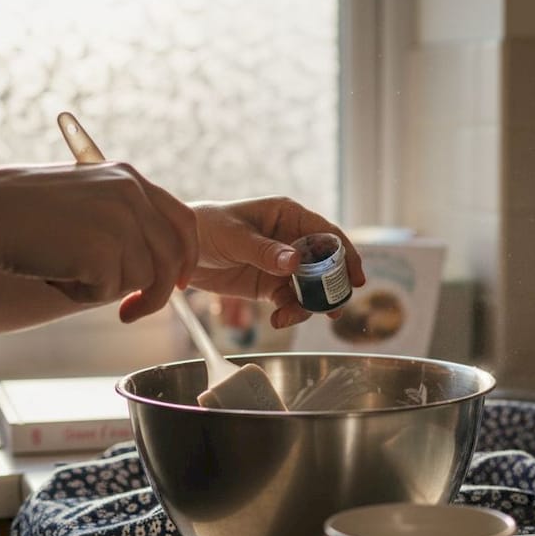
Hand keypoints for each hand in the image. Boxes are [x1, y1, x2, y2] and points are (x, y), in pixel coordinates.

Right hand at [0, 161, 198, 320]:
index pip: (183, 221)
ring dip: (103, 288)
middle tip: (131, 314)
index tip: (181, 283)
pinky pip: (108, 292)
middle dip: (158, 293)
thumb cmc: (19, 211)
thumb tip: (154, 269)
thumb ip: (120, 221)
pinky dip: (80, 294)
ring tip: (63, 269)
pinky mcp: (104, 251)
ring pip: (141, 279)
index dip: (186, 256)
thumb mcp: (82, 198)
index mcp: (128, 177)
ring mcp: (120, 222)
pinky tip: (52, 273)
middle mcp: (131, 194)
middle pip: (172, 257)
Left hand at [188, 196, 365, 327]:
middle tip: (333, 308)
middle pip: (325, 264)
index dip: (345, 255)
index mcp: (288, 215)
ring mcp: (283, 265)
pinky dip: (290, 313)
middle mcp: (291, 239)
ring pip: (311, 287)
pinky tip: (279, 320)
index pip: (327, 234)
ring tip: (295, 316)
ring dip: (310, 305)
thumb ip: (264, 251)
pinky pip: (291, 302)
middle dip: (331, 287)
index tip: (355, 277)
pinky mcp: (271, 286)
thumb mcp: (234, 237)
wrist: (179, 251)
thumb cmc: (206, 227)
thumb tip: (295, 261)